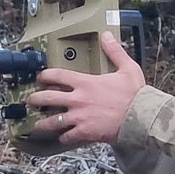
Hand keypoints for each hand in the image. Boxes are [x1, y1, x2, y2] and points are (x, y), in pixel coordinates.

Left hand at [25, 31, 144, 144]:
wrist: (143, 118)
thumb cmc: (136, 94)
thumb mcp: (127, 68)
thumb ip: (114, 51)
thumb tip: (107, 35)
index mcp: (85, 82)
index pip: (57, 75)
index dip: (45, 75)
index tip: (40, 77)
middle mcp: (78, 99)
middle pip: (48, 98)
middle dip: (35, 99)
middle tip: (31, 101)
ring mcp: (80, 117)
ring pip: (53, 121)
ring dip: (43, 123)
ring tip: (37, 125)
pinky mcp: (85, 132)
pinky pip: (68, 137)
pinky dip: (63, 138)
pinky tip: (62, 138)